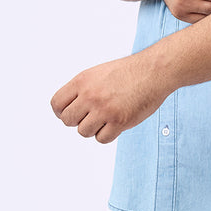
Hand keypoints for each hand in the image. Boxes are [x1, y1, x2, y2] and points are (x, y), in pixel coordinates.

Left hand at [50, 55, 166, 144]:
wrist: (153, 71)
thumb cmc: (129, 72)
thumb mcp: (98, 73)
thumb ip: (82, 89)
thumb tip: (70, 108)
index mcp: (82, 81)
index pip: (57, 104)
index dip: (62, 112)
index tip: (71, 113)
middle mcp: (90, 95)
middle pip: (68, 120)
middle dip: (78, 121)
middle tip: (91, 116)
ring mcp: (104, 109)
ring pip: (84, 131)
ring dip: (94, 128)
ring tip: (106, 119)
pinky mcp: (119, 121)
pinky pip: (102, 139)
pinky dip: (107, 135)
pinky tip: (115, 124)